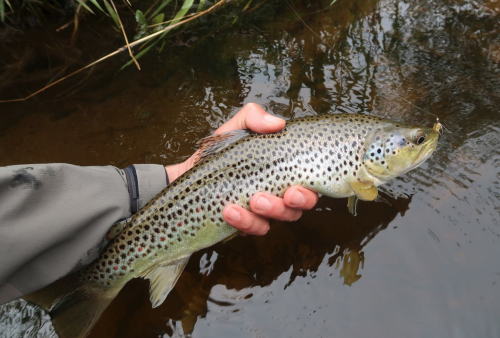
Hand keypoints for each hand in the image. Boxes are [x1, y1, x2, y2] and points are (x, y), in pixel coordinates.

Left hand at [166, 103, 318, 235]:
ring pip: (280, 220)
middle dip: (296, 204)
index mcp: (282, 170)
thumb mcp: (234, 128)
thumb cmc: (219, 151)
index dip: (311, 190)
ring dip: (270, 212)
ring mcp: (263, 211)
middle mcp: (278, 192)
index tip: (297, 187)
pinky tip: (229, 211)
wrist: (190, 173)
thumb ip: (253, 117)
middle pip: (300, 206)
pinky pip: (254, 229)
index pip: (309, 183)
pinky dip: (244, 222)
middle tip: (286, 195)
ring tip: (252, 201)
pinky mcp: (246, 225)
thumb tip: (278, 123)